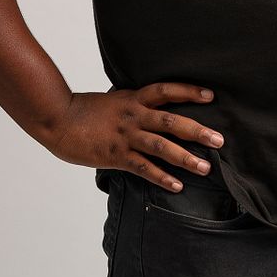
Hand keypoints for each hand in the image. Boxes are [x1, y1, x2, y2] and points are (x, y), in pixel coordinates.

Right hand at [48, 81, 224, 189]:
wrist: (57, 119)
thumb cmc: (83, 111)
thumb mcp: (113, 101)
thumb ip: (134, 105)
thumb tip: (152, 110)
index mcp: (133, 99)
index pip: (166, 91)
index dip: (189, 92)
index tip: (211, 96)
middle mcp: (133, 116)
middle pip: (171, 121)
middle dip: (197, 131)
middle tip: (220, 140)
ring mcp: (125, 136)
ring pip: (161, 147)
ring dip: (185, 158)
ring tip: (205, 167)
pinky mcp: (116, 155)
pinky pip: (144, 168)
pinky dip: (162, 177)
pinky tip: (177, 186)